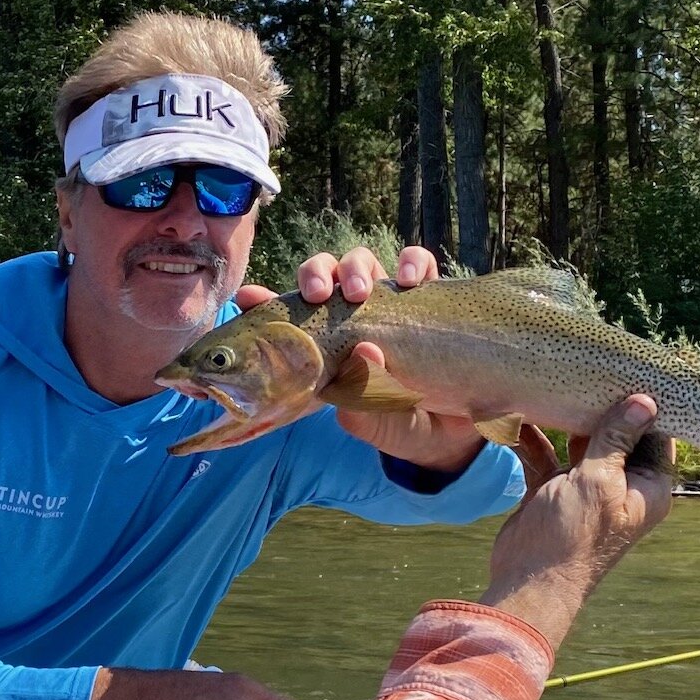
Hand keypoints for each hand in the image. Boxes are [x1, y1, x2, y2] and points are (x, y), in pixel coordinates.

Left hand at [238, 246, 482, 472]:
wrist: (450, 438)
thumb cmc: (397, 425)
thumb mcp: (369, 420)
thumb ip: (357, 393)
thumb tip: (363, 351)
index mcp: (325, 343)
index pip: (289, 313)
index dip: (265, 300)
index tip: (249, 297)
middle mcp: (352, 316)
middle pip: (324, 273)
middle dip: (316, 273)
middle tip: (320, 294)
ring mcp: (388, 304)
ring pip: (362, 261)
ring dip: (357, 267)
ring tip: (363, 292)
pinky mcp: (426, 299)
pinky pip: (419, 264)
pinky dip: (414, 263)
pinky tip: (412, 282)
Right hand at [479, 396, 673, 648]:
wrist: (529, 581)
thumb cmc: (573, 534)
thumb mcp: (599, 480)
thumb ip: (617, 439)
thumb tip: (645, 401)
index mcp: (648, 488)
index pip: (658, 438)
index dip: (649, 407)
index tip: (635, 371)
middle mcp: (623, 486)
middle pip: (619, 436)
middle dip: (603, 405)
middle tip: (591, 366)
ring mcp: (587, 489)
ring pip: (582, 443)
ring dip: (567, 420)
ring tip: (557, 382)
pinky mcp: (554, 492)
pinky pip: (548, 457)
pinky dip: (535, 439)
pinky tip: (520, 415)